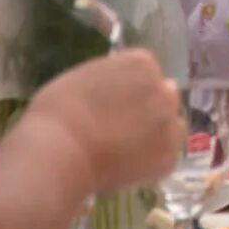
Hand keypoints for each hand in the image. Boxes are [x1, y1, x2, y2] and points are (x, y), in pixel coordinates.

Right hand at [26, 49, 182, 191]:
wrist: (59, 152)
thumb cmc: (59, 111)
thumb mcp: (84, 76)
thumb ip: (112, 77)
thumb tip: (120, 88)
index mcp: (143, 64)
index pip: (146, 71)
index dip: (129, 87)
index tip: (114, 101)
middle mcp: (164, 91)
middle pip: (163, 95)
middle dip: (148, 107)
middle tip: (122, 125)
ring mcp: (169, 124)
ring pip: (169, 125)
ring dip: (154, 132)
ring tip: (125, 148)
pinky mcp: (168, 156)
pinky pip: (166, 154)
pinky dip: (151, 160)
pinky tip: (128, 164)